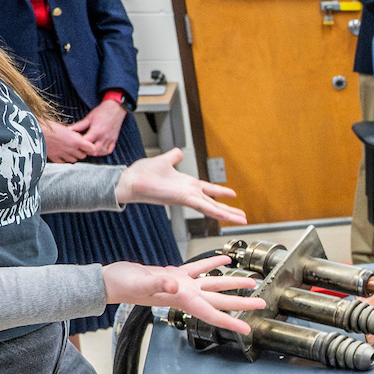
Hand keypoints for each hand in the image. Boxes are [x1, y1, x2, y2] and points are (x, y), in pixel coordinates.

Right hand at [41, 116, 93, 163]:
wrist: (34, 131)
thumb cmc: (49, 126)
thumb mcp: (65, 128)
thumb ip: (75, 135)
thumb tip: (81, 139)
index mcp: (74, 140)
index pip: (91, 148)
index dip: (91, 148)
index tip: (90, 146)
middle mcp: (70, 149)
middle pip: (82, 155)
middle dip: (82, 151)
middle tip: (78, 146)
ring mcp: (62, 154)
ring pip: (74, 160)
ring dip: (73, 156)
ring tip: (69, 149)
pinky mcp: (54, 158)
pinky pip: (63, 162)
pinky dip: (64, 159)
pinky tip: (61, 154)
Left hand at [76, 97, 127, 156]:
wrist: (115, 108)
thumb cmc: (102, 111)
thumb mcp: (89, 118)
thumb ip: (79, 125)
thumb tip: (70, 129)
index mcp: (96, 131)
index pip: (86, 143)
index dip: (80, 144)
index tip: (76, 142)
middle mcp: (104, 137)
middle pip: (94, 151)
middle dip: (86, 151)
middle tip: (82, 147)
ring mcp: (110, 139)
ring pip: (101, 152)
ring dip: (94, 152)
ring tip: (89, 149)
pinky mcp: (114, 139)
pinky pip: (109, 150)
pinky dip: (104, 152)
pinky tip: (99, 149)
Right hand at [103, 254, 261, 333]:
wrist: (110, 281)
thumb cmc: (123, 285)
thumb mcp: (142, 283)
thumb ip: (160, 284)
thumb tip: (176, 286)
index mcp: (182, 299)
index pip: (212, 314)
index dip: (231, 322)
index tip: (249, 328)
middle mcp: (185, 295)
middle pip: (220, 301)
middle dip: (242, 304)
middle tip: (262, 305)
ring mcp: (181, 285)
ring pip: (214, 284)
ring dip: (233, 283)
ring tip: (252, 281)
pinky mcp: (173, 274)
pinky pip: (199, 269)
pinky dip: (213, 265)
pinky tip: (224, 260)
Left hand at [116, 149, 243, 224]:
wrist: (130, 180)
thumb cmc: (142, 173)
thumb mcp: (163, 161)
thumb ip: (173, 157)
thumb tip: (178, 152)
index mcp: (186, 184)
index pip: (208, 190)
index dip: (220, 193)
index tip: (233, 195)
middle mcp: (189, 192)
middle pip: (213, 204)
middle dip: (229, 211)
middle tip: (243, 217)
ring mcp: (187, 197)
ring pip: (212, 208)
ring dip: (228, 215)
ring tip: (242, 220)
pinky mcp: (183, 199)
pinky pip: (203, 206)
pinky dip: (216, 212)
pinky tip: (227, 216)